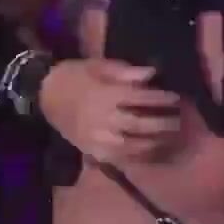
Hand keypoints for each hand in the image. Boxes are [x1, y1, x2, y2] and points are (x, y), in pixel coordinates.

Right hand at [37, 59, 183, 162]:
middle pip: (138, 124)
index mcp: (105, 95)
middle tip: (178, 121)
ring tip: (169, 138)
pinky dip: (136, 156)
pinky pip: (117, 158)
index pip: (139, 98)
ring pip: (130, 145)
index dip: (160, 99)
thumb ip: (125, 72)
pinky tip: (149, 151)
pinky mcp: (91, 150)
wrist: (45, 95)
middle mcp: (102, 119)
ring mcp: (96, 138)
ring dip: (153, 143)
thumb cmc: (75, 76)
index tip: (175, 98)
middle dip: (161, 124)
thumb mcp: (99, 66)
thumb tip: (152, 74)